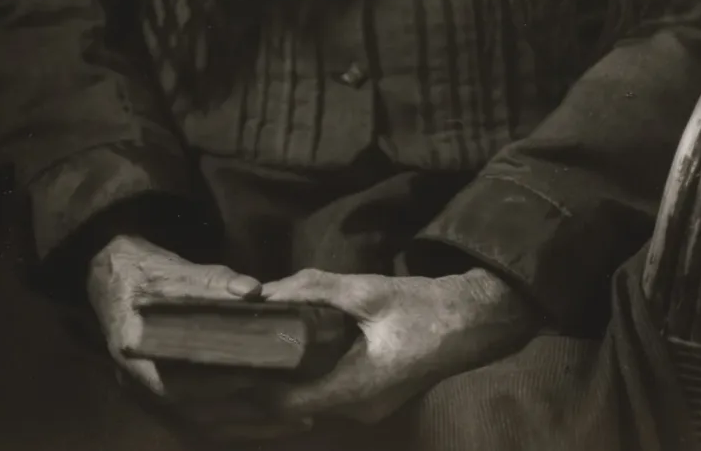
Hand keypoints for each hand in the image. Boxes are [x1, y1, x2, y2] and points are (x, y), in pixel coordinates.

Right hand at [86, 236, 308, 440]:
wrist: (111, 275)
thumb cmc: (139, 270)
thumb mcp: (170, 269)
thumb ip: (211, 282)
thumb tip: (253, 291)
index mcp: (133, 351)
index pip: (176, 383)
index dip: (218, 385)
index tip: (258, 379)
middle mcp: (138, 383)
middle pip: (195, 415)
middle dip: (246, 418)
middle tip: (295, 412)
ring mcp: (149, 394)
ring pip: (200, 424)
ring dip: (245, 427)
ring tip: (292, 422)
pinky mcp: (163, 394)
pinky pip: (199, 421)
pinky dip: (233, 424)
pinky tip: (265, 420)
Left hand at [258, 267, 542, 424]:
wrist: (474, 322)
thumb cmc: (424, 308)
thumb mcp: (368, 290)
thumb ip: (315, 289)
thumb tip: (267, 291)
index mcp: (354, 389)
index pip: (284, 404)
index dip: (253, 386)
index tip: (227, 361)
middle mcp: (357, 410)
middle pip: (293, 407)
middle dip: (262, 383)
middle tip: (231, 354)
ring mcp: (367, 409)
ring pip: (310, 402)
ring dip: (283, 380)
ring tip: (254, 350)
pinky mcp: (373, 398)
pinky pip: (328, 394)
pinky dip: (306, 378)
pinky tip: (291, 352)